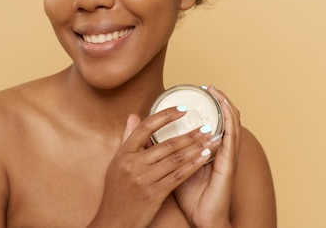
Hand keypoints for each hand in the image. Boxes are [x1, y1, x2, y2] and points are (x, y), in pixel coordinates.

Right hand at [88, 107, 218, 227]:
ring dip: (197, 148)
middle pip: (167, 144)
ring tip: (212, 139)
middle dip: (190, 134)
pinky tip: (206, 157)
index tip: (183, 109)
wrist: (113, 222)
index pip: (146, 127)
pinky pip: (179, 176)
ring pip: (176, 159)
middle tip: (207, 126)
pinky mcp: (154, 194)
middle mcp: (133, 164)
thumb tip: (133, 116)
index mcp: (124, 153)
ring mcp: (144, 179)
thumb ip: (127, 139)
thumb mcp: (117, 164)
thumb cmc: (116, 193)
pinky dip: (194, 165)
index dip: (166, 115)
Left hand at [174, 86, 240, 227]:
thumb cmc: (190, 196)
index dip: (210, 106)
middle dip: (219, 100)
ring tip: (216, 91)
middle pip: (225, 119)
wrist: (202, 218)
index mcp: (211, 150)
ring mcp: (228, 155)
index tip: (199, 92)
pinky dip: (230, 120)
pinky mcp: (230, 162)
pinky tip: (225, 109)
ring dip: (225, 105)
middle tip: (209, 86)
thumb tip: (147, 137)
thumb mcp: (174, 168)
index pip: (214, 122)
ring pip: (232, 123)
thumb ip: (164, 152)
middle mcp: (222, 150)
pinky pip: (232, 137)